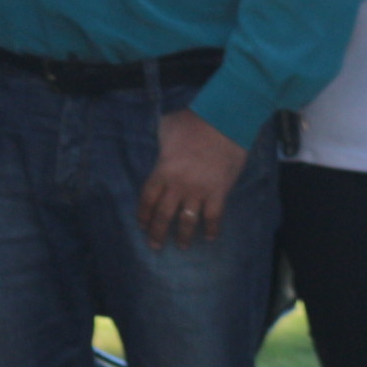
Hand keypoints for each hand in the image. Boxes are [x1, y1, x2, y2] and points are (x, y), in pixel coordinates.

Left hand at [137, 110, 248, 249]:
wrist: (223, 121)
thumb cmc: (193, 121)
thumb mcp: (167, 127)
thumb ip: (162, 141)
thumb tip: (161, 142)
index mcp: (162, 171)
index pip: (148, 199)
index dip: (144, 215)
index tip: (143, 225)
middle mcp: (178, 186)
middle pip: (163, 215)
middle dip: (158, 233)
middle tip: (155, 245)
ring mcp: (198, 191)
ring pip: (187, 221)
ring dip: (184, 236)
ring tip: (182, 246)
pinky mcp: (219, 192)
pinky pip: (213, 216)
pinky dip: (212, 229)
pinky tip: (210, 237)